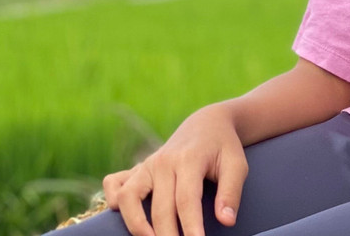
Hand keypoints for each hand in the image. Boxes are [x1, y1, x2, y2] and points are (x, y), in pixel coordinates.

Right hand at [102, 103, 247, 235]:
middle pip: (160, 208)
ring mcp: (146, 164)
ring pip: (128, 197)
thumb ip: (231, 193)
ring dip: (137, 225)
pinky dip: (112, 200)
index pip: (187, 200)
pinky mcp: (136, 168)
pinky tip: (126, 217)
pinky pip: (113, 184)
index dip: (191, 227)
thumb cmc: (224, 148)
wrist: (207, 124)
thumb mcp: (237, 165)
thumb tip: (226, 221)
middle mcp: (163, 162)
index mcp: (189, 159)